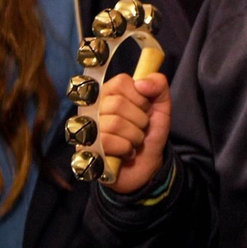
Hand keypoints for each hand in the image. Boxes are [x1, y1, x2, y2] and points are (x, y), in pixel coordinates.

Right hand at [92, 71, 171, 194]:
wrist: (147, 165)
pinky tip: (126, 152)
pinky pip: (107, 141)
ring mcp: (87, 127)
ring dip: (135, 136)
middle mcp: (93, 108)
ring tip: (135, 141)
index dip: (140, 97)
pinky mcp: (85, 148)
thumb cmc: (149, 133)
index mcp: (109, 93)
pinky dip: (126, 149)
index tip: (145, 108)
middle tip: (140, 128)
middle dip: (140, 120)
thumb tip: (141, 83)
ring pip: (114, 123)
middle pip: (118, 104)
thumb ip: (158, 86)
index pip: (121, 82)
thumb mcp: (161, 107)